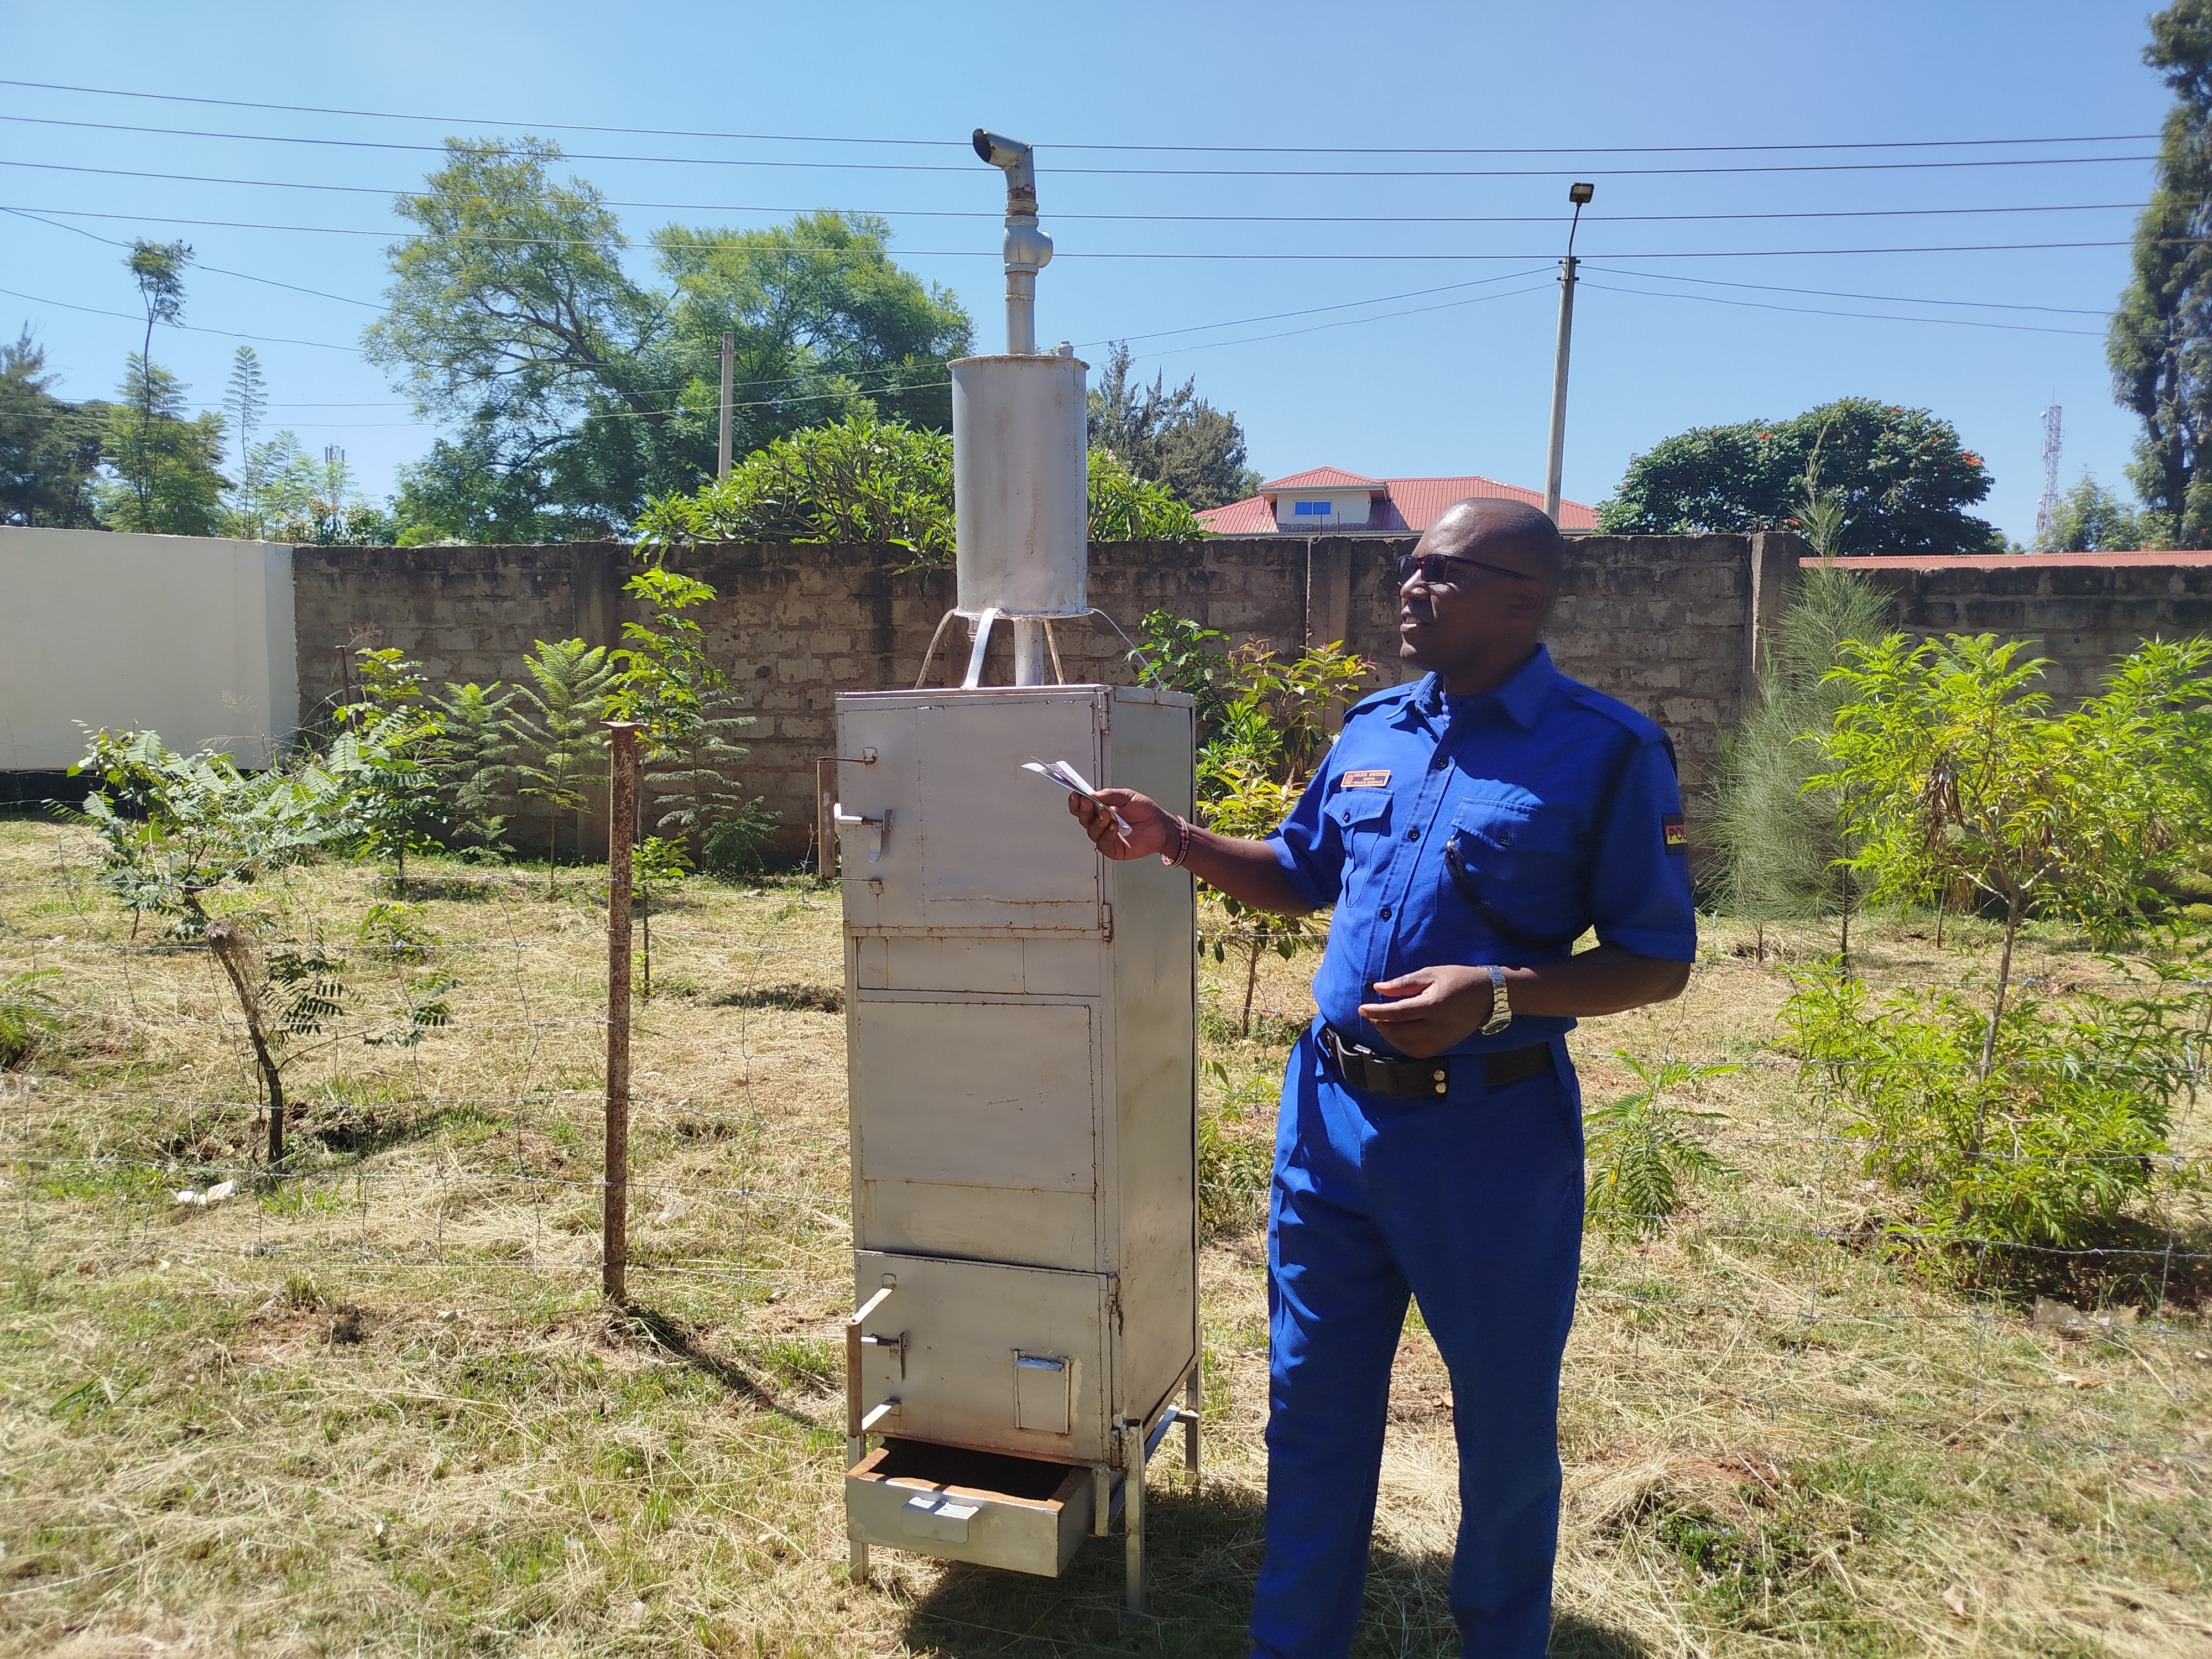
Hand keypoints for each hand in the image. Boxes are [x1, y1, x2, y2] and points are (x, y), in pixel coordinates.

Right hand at [1070, 787, 1174, 861]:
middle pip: (1083, 819)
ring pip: (1092, 831)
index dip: (1076, 801)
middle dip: (1083, 810)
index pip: (1082, 807)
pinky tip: (1113, 827)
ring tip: (1106, 814)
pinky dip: (1107, 834)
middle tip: (1087, 802)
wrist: (1160, 825)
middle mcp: (1101, 823)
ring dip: (1097, 822)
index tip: (1076, 794)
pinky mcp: (1113, 849)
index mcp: (1101, 809)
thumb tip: (1092, 793)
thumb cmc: (1145, 811)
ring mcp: (1106, 836)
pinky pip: (1103, 843)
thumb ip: (1109, 795)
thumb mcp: (1127, 796)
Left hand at [1357, 965, 1494, 1057]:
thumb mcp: (1431, 974)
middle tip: (1372, 1014)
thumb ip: (1403, 983)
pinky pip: (1418, 1051)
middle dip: (1380, 1024)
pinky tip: (1398, 1033)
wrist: (1488, 995)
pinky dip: (1403, 1044)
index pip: (1397, 1013)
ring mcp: (1442, 1039)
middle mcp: (1438, 1027)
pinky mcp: (1444, 1046)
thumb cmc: (1458, 979)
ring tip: (1383, 1023)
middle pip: (1399, 1032)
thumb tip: (1378, 988)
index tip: (1362, 1008)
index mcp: (1434, 1006)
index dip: (1376, 1012)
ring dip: (1389, 1036)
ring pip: (1406, 1045)